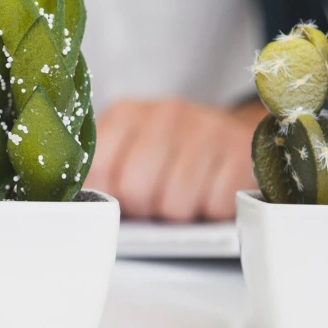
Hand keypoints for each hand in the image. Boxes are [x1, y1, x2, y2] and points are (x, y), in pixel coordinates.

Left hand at [86, 97, 265, 221]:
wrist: (234, 134)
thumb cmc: (173, 151)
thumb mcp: (131, 146)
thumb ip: (106, 169)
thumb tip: (88, 207)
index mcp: (127, 113)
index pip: (98, 168)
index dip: (108, 196)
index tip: (119, 200)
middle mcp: (164, 114)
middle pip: (135, 190)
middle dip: (144, 209)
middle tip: (155, 203)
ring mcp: (205, 130)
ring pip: (174, 205)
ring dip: (179, 214)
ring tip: (184, 196)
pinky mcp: (239, 153)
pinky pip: (214, 206)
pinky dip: (212, 211)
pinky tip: (211, 192)